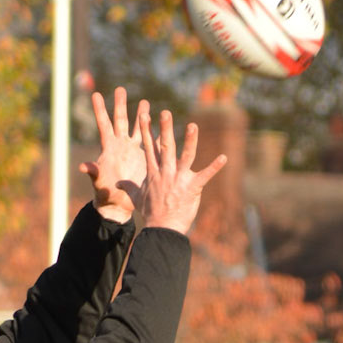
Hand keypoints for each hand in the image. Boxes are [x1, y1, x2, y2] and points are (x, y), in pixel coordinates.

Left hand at [79, 86, 146, 222]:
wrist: (119, 205)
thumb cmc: (105, 194)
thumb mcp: (99, 183)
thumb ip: (93, 172)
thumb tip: (82, 166)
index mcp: (109, 148)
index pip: (104, 125)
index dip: (100, 110)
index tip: (95, 94)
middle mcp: (121, 146)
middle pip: (121, 121)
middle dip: (120, 105)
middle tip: (120, 89)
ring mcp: (133, 151)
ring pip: (138, 128)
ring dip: (142, 116)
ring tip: (144, 101)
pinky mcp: (144, 158)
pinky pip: (153, 143)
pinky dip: (158, 134)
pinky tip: (164, 124)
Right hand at [136, 101, 226, 236]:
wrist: (162, 229)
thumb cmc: (150, 214)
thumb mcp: (137, 198)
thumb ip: (130, 187)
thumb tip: (118, 184)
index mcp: (154, 173)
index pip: (150, 148)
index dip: (147, 131)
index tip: (145, 116)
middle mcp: (166, 173)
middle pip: (166, 147)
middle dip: (165, 129)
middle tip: (165, 113)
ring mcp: (179, 179)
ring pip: (186, 156)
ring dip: (190, 141)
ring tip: (193, 125)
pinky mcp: (192, 188)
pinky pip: (205, 175)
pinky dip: (215, 167)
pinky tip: (224, 157)